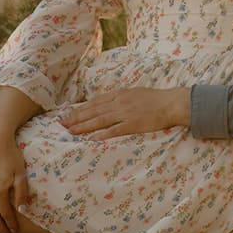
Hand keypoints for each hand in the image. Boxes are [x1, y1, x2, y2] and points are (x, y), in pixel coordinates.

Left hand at [63, 87, 189, 139]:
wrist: (170, 103)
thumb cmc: (155, 98)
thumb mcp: (134, 93)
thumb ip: (120, 98)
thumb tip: (107, 102)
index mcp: (118, 95)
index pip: (94, 103)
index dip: (79, 109)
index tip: (68, 115)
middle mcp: (118, 103)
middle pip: (93, 111)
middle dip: (76, 118)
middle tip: (62, 124)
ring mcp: (125, 113)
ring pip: (99, 120)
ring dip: (83, 126)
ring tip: (70, 131)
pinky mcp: (132, 124)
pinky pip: (114, 130)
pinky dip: (101, 134)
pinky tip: (91, 139)